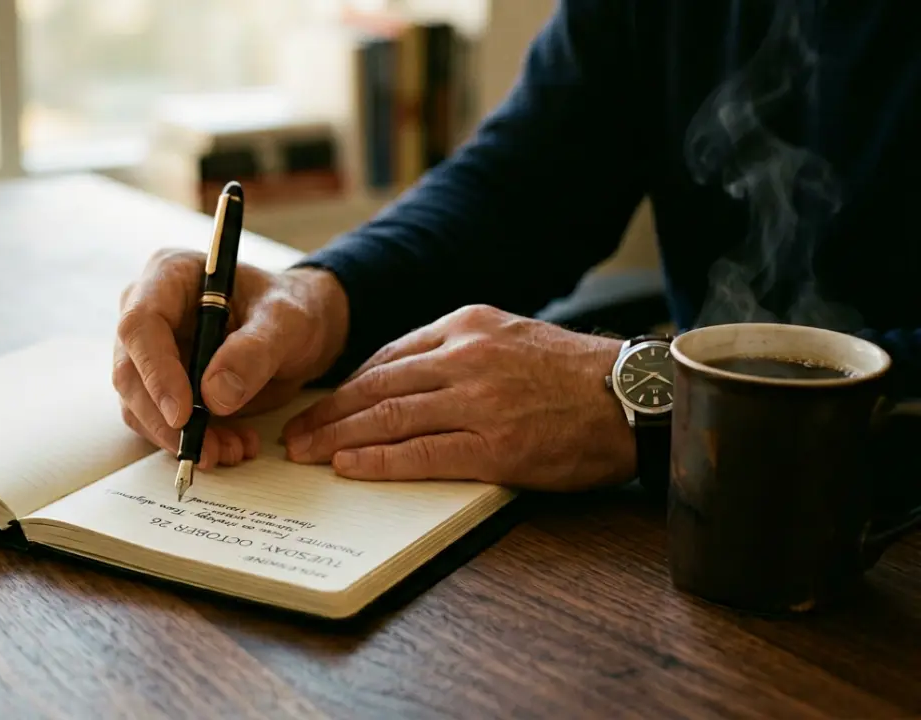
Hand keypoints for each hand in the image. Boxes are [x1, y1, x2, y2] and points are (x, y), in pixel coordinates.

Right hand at [113, 250, 347, 468]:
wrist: (297, 332)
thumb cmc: (289, 310)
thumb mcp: (285, 322)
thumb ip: (253, 351)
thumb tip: (213, 395)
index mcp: (169, 276)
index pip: (140, 325)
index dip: (156, 372)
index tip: (184, 414)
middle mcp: (148, 311)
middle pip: (130, 372)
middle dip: (166, 419)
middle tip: (208, 450)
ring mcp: (150, 352)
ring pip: (140, 406)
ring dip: (182, 438)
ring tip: (233, 449)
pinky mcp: (161, 385)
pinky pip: (161, 422)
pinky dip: (194, 441)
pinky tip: (232, 445)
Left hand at [281, 305, 636, 491]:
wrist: (633, 397)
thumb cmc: (571, 374)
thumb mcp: (509, 336)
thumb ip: (456, 351)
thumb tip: (399, 380)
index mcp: (467, 325)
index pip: (387, 358)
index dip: (346, 386)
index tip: (320, 404)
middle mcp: (466, 357)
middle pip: (376, 387)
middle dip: (327, 412)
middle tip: (293, 434)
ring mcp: (479, 402)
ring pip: (389, 417)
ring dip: (338, 437)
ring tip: (306, 453)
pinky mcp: (495, 446)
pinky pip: (421, 454)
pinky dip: (378, 461)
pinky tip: (349, 466)